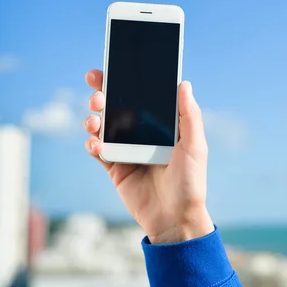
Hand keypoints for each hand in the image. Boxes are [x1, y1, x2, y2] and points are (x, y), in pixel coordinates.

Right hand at [84, 70, 213, 244]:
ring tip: (94, 119)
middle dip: (101, 93)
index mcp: (159, 122)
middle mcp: (140, 131)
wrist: (175, 219)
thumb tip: (184, 82)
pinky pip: (97, 149)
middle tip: (97, 90)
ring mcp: (125, 147)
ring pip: (102, 124)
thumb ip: (190, 115)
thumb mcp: (195, 145)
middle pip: (115, 105)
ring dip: (93, 117)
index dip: (123, 81)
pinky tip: (95, 144)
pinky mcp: (114, 166)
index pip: (139, 95)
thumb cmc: (190, 181)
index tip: (110, 68)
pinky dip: (92, 144)